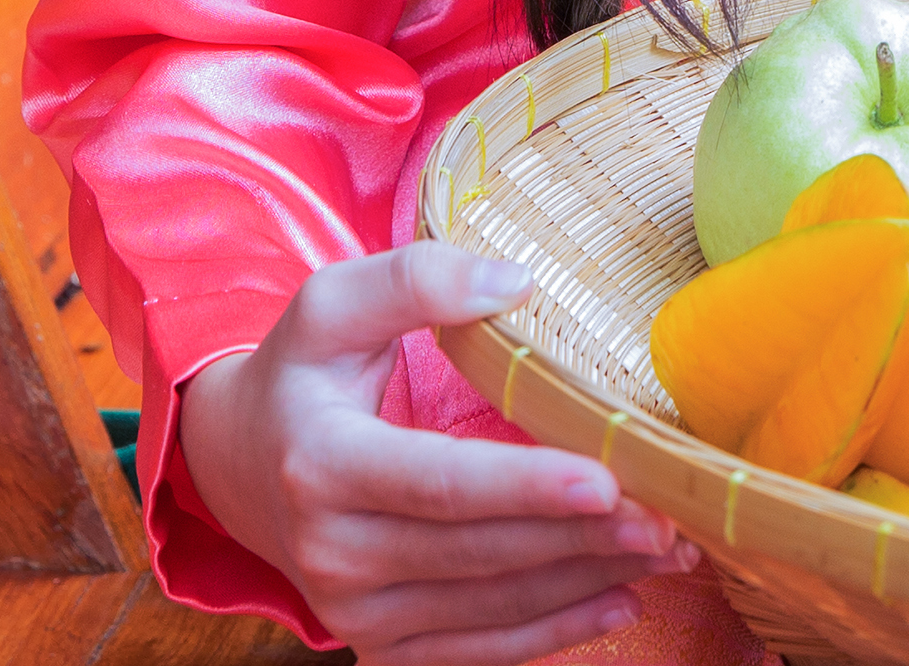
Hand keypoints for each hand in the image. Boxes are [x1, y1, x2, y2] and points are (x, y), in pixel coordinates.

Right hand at [176, 243, 693, 665]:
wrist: (239, 468)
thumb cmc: (301, 373)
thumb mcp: (331, 305)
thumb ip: (415, 280)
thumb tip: (515, 283)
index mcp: (320, 465)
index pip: (437, 484)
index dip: (523, 486)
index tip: (604, 477)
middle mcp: (331, 553)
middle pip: (478, 552)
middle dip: (581, 536)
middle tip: (669, 515)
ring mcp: (354, 610)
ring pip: (490, 608)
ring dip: (585, 581)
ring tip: (666, 548)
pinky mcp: (379, 644)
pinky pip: (478, 650)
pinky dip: (554, 634)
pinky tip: (620, 599)